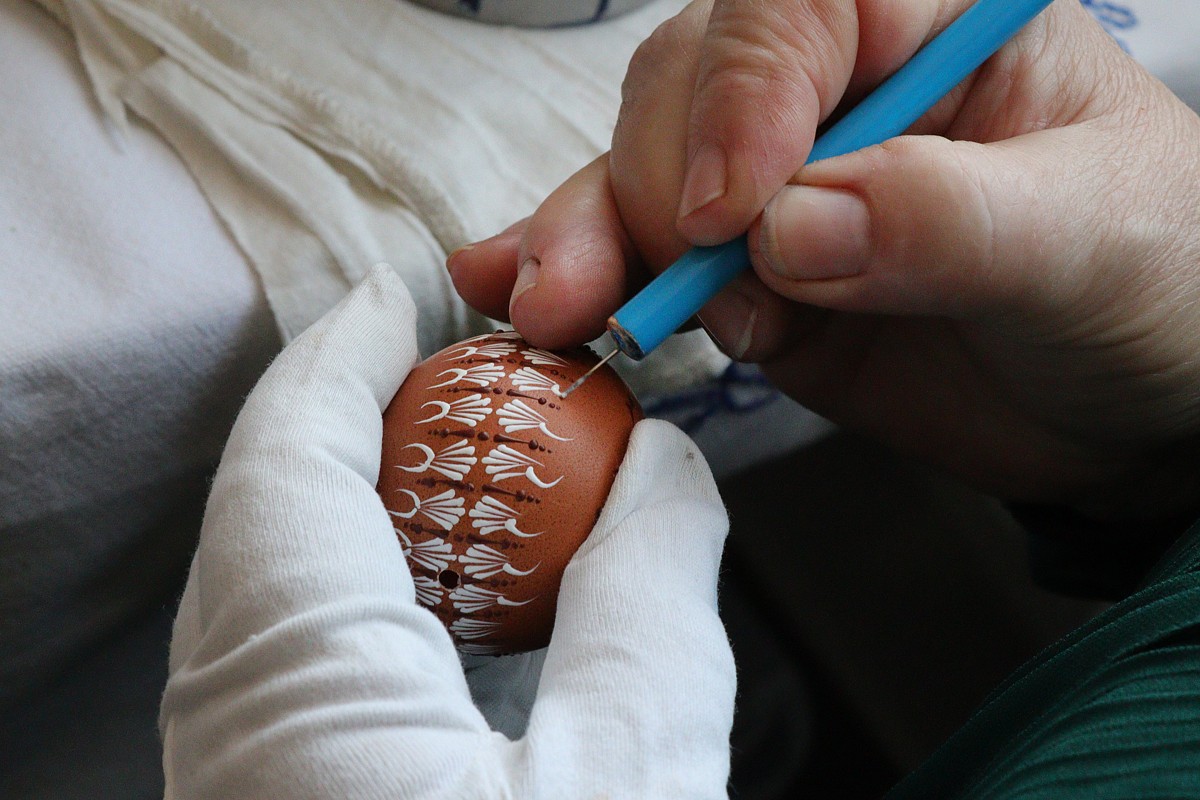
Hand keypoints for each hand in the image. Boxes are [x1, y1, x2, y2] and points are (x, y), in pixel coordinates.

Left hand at [159, 266, 734, 797]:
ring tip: (456, 464)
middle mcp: (224, 728)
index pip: (287, 459)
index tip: (401, 296)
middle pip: (270, 508)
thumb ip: (645, 603)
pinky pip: (292, 655)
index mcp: (295, 693)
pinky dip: (368, 586)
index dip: (344, 356)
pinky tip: (443, 594)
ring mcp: (234, 770)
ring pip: (271, 581)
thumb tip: (661, 466)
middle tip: (453, 372)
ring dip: (362, 501)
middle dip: (358, 416)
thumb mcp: (633, 777)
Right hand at [448, 0, 1199, 521]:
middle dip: (650, 187)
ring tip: (552, 309)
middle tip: (671, 279)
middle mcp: (837, 93)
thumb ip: (947, 220)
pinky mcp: (749, 281)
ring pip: (638, 178)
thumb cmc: (1153, 283)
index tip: (732, 210)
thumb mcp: (1088, 240)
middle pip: (688, 90)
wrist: (1131, 407)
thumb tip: (788, 229)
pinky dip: (582, 283)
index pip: (802, 6)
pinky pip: (645, 269)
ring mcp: (779, 191)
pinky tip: (518, 296)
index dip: (746, 90)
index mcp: (933, 27)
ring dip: (586, 242)